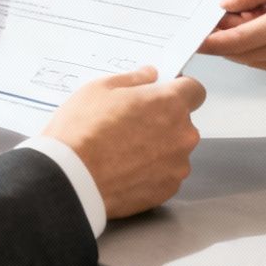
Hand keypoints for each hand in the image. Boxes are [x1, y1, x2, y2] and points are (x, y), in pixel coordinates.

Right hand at [41, 67, 206, 218]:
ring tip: (124, 151)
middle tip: (131, 124)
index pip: (195, 90)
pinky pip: (166, 174)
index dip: (179, 90)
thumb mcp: (100, 89)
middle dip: (163, 120)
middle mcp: (182, 135)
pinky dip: (151, 172)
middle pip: (183, 122)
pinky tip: (125, 170)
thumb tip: (149, 75)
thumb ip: (133, 79)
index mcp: (170, 104)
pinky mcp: (167, 190)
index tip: (162, 94)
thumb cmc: (83, 131)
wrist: (70, 179)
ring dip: (158, 148)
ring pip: (175, 150)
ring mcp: (177, 166)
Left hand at [198, 0, 265, 76]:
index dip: (212, 40)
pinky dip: (255, 48)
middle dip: (223, 38)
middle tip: (218, 14)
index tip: (193, 34)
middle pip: (242, 54)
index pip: (239, 41)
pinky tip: (262, 24)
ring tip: (246, 14)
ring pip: (253, 60)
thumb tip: (225, 4)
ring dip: (239, 43)